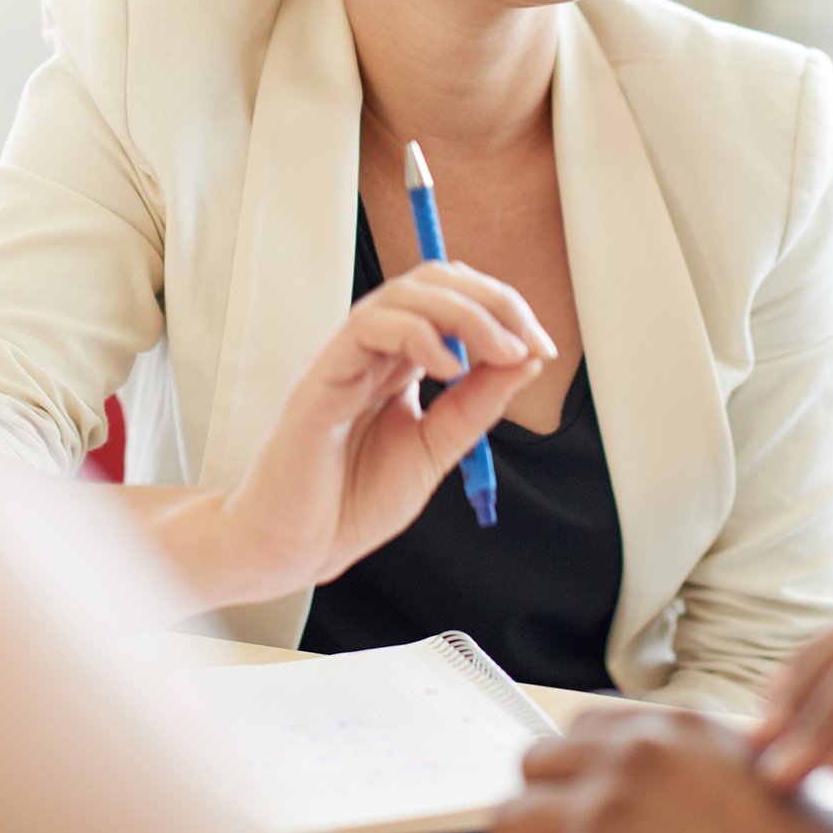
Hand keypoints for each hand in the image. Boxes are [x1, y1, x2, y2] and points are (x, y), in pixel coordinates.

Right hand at [195, 260, 553, 604]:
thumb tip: (525, 360)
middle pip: (433, 282)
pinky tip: (449, 368)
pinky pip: (367, 327)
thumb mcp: (433, 450)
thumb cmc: (347, 503)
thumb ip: (474, 406)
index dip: (501, 310)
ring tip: (502, 352)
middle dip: (493, 301)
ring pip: (404, 293)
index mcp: (396, 363)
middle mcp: (369, 350)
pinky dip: (418, 334)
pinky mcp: (319, 378)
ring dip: (467, 314)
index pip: (451, 300)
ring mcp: (342, 358)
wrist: (292, 550)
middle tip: (530, 340)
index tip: (540, 347)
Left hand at [491, 706, 832, 832]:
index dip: (575, 774)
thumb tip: (611, 763)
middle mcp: (631, 762)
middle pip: (534, 767)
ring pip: (511, 821)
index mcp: (669, 732)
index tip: (580, 804)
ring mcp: (605, 817)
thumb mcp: (744, 774)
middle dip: (545, 809)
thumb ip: (679, 756)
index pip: (576, 730)